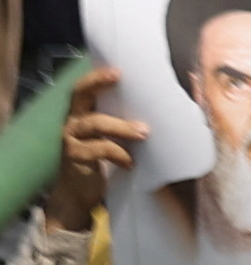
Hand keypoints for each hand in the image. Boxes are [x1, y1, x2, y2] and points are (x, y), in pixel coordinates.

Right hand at [47, 65, 134, 232]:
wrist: (79, 195)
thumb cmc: (104, 161)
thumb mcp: (113, 138)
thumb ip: (126, 123)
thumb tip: (166, 110)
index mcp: (83, 113)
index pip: (84, 88)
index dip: (97, 76)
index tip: (118, 69)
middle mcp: (73, 122)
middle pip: (79, 95)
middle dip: (97, 83)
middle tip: (118, 76)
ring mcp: (71, 139)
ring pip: (94, 123)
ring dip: (121, 126)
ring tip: (144, 132)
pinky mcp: (74, 158)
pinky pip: (99, 150)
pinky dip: (119, 154)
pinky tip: (131, 162)